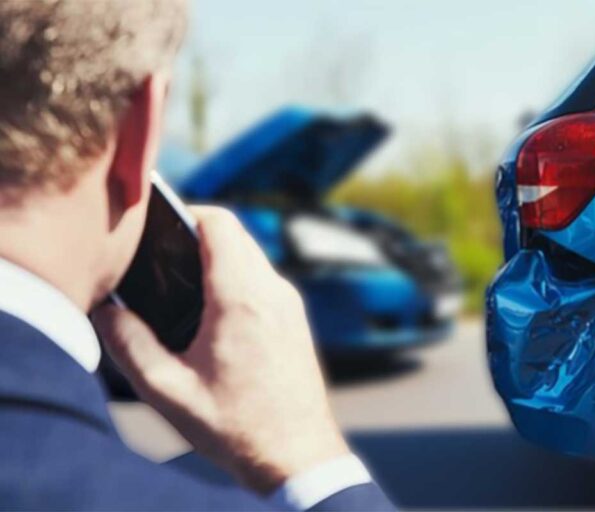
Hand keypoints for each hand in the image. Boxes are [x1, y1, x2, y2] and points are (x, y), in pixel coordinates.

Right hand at [92, 206, 348, 493]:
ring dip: (218, 259)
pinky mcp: (295, 319)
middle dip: (196, 236)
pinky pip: (263, 280)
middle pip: (234, 235)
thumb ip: (130, 344)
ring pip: (251, 256)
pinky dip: (237, 279)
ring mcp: (289, 304)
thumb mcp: (169, 391)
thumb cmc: (237, 427)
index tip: (158, 228)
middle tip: (161, 261)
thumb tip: (105, 309)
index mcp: (242, 299)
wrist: (298, 454)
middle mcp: (273, 291)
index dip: (186, 214)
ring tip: (181, 287)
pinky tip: (212, 313)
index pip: (219, 223)